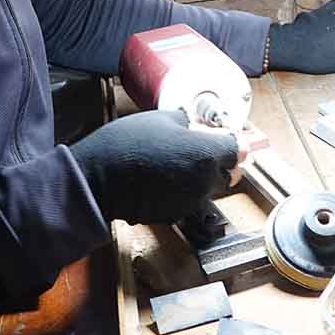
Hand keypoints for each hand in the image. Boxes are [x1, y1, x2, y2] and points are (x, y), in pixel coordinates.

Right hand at [70, 110, 238, 224]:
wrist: (96, 180)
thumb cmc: (126, 144)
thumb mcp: (159, 119)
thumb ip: (186, 122)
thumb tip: (192, 125)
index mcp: (205, 154)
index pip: (238, 150)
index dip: (231, 142)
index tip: (220, 137)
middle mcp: (204, 182)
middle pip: (226, 172)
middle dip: (217, 162)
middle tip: (195, 148)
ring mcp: (190, 202)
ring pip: (207, 188)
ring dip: (198, 177)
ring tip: (172, 163)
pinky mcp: (175, 214)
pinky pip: (188, 200)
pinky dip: (181, 191)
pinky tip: (160, 179)